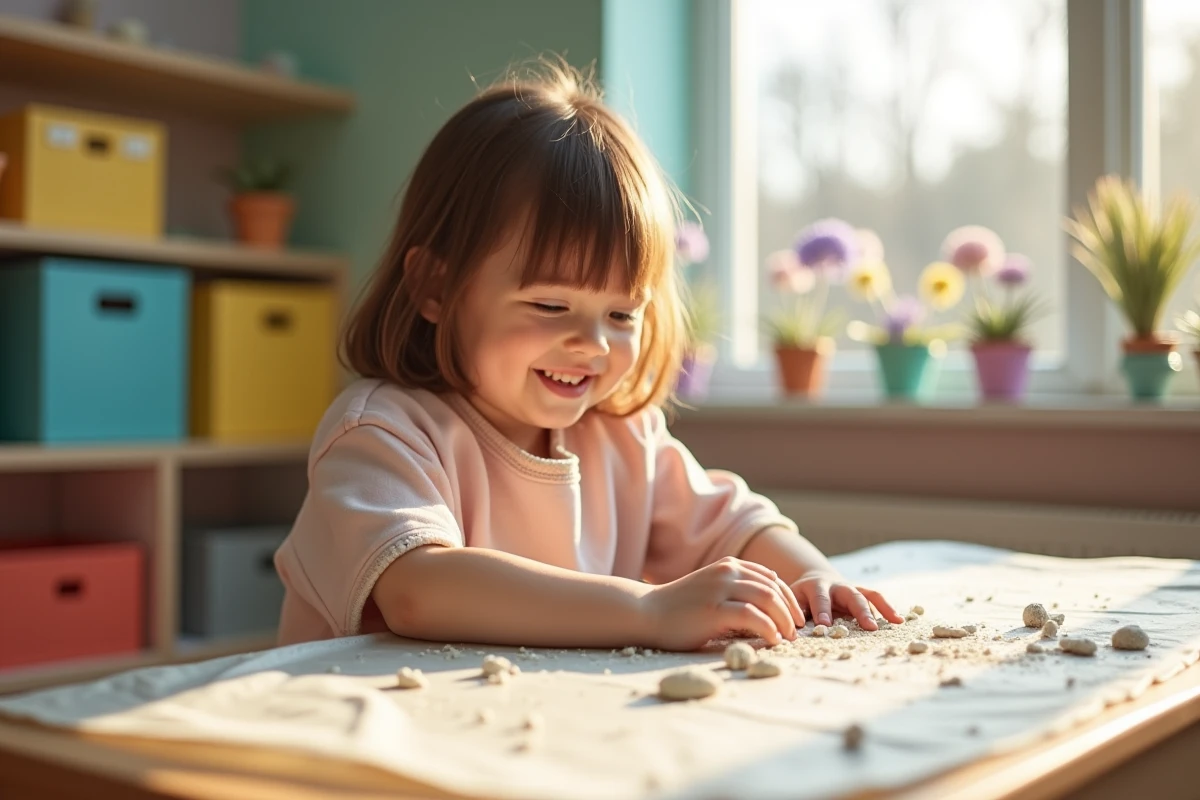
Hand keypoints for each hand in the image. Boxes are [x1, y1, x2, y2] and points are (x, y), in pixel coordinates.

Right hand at [640, 557, 804, 650]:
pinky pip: (752, 616)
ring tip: (787, 638)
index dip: (788, 598)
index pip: (771, 578)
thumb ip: (736, 589)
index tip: (795, 618)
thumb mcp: (711, 589)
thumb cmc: (679, 607)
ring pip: (768, 599)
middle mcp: (727, 572)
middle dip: (790, 611)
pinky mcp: (714, 609)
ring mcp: (720, 589)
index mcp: (728, 565)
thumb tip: (768, 603)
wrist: (646, 613)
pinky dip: (769, 629)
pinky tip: (772, 641)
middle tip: (797, 632)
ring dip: (784, 621)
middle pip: (774, 588)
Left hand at [790, 571, 903, 630]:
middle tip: (869, 626)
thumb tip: (790, 635)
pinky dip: (887, 608)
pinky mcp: (861, 593)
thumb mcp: (792, 601)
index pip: (820, 598)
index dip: (822, 610)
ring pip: (867, 595)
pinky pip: (876, 598)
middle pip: (850, 595)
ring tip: (895, 621)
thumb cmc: (800, 597)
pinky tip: (899, 620)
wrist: (814, 579)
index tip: (825, 624)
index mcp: (815, 587)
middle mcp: (836, 586)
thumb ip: (793, 614)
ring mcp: (851, 588)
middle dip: (859, 611)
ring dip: (881, 607)